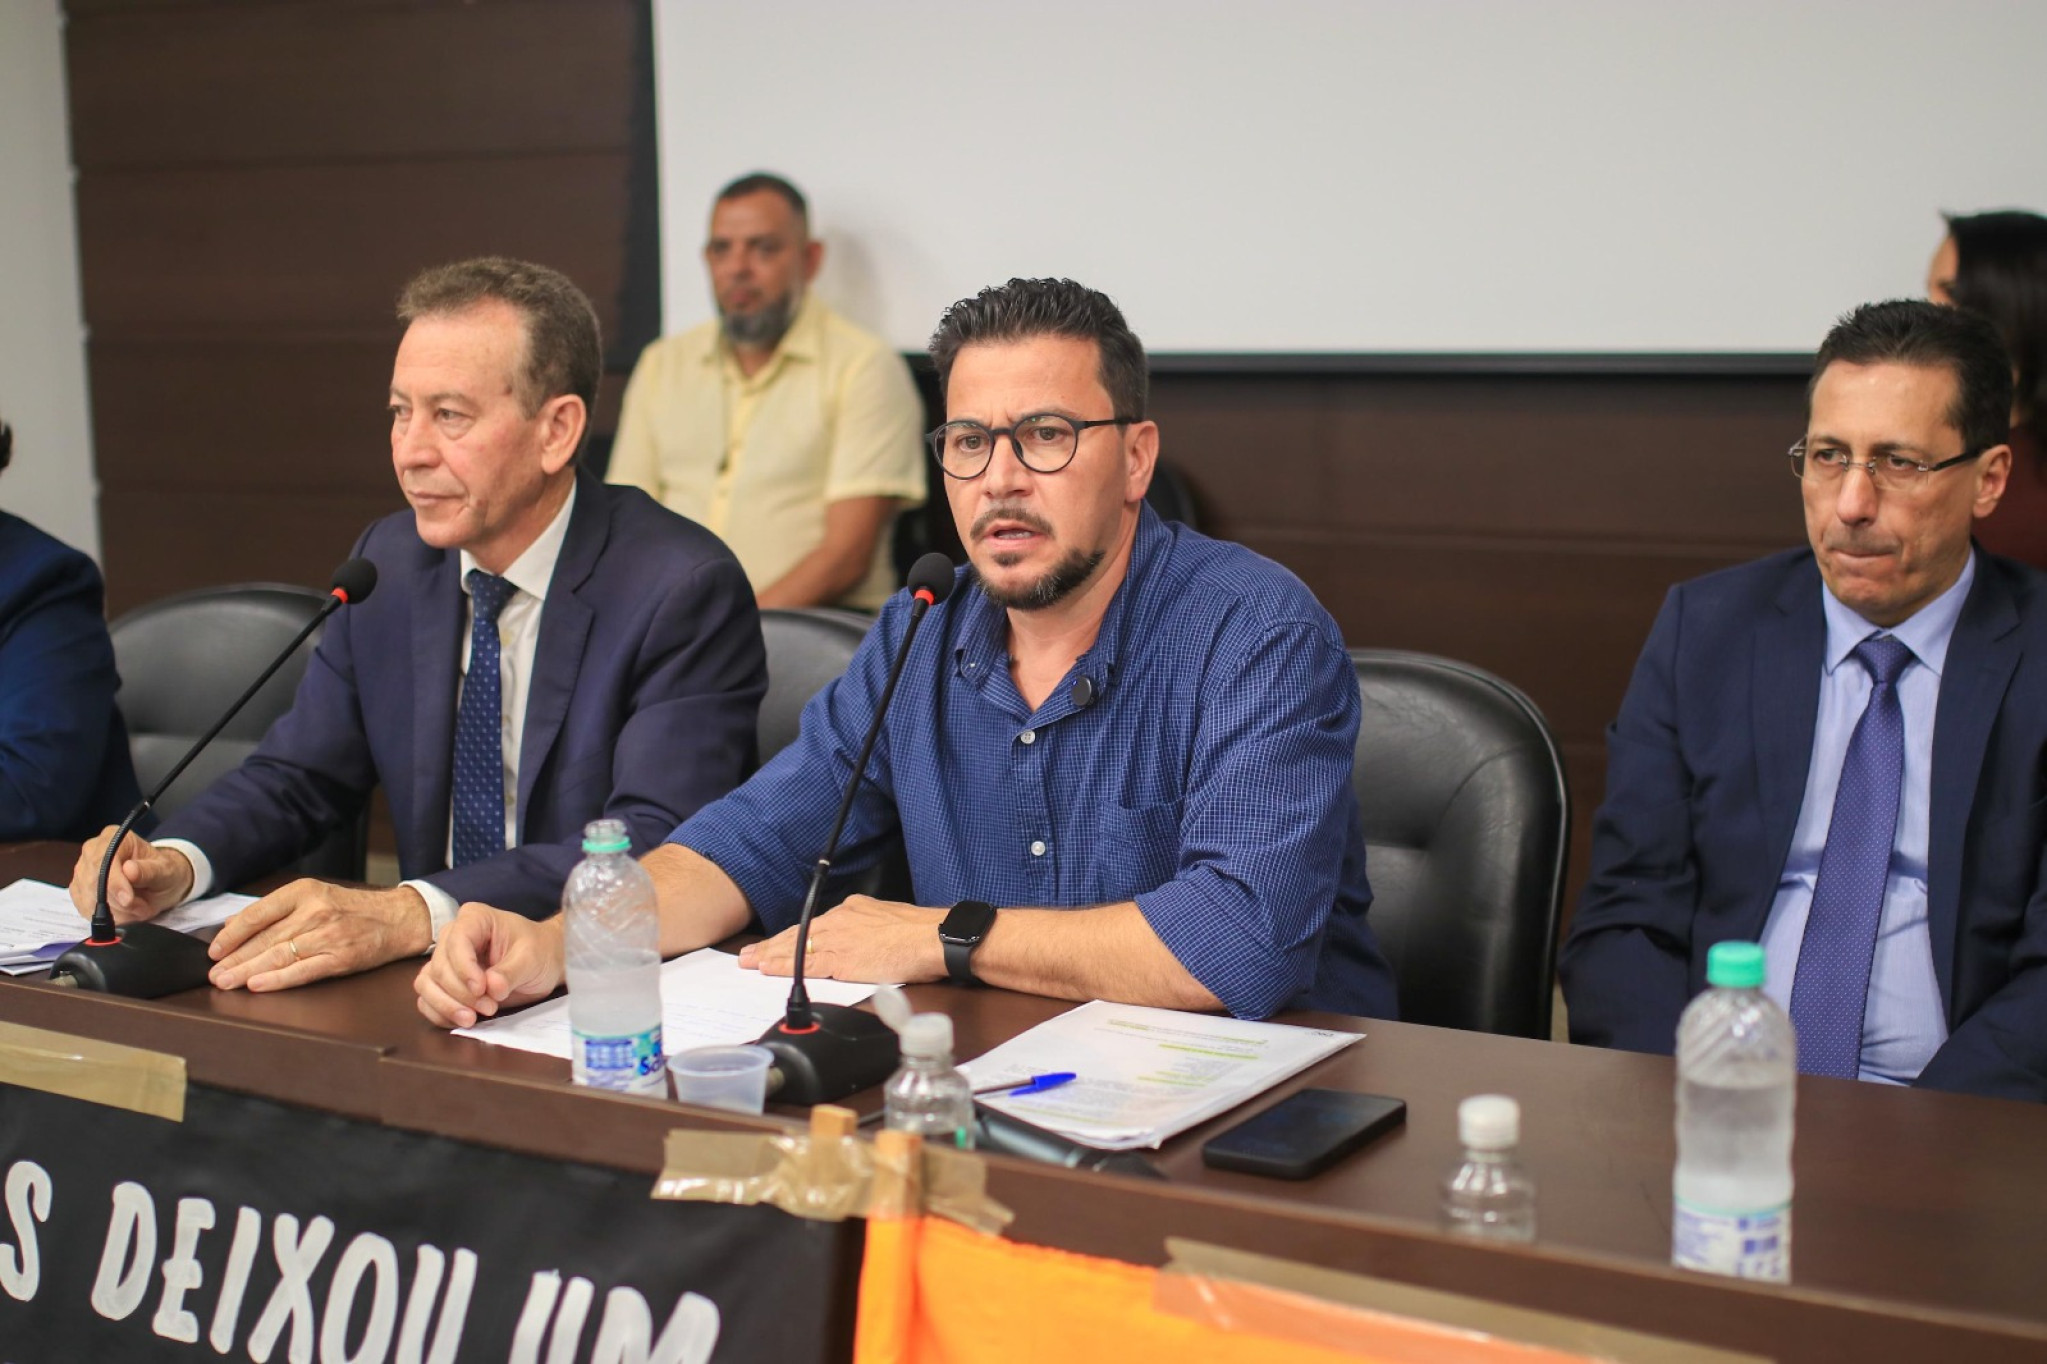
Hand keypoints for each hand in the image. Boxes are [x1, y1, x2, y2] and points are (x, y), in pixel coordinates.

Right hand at [70, 827, 193, 923]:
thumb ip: (149, 871)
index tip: (128, 899)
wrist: (159, 882)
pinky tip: (123, 912)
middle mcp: (93, 850)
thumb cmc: (163, 872)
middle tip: (141, 908)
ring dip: (115, 911)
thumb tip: (130, 869)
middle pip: (92, 881)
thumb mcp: (166, 871)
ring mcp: (83, 870)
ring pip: (88, 898)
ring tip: (137, 907)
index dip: (114, 883)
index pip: (104, 860)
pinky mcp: (79, 889)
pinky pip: (85, 908)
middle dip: (118, 901)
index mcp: (115, 838)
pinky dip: (106, 916)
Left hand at [207, 881, 432, 991]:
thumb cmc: (354, 910)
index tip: (214, 950)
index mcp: (305, 892)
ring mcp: (329, 935)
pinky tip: (258, 985)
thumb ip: (276, 909)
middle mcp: (316, 911)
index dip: (232, 934)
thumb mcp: (315, 896)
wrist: (398, 919)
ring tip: (227, 982)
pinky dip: (278, 979)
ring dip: (248, 972)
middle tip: (214, 974)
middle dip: (235, 959)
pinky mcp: (341, 957)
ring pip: (279, 956)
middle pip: (265, 939)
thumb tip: (235, 924)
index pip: (258, 914)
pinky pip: (303, 971)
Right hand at [414, 905, 564, 1028]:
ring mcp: (445, 960)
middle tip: (490, 1007)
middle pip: (439, 968)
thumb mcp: (532, 958)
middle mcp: (453, 936)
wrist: (544, 963)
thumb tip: (492, 988)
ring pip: (427, 985)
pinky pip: (427, 1000)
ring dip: (447, 1006)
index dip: (464, 969)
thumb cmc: (539, 951)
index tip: (482, 989)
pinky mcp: (443, 983)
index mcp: (474, 918)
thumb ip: (511, 971)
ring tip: (472, 1019)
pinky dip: (440, 1013)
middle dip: (461, 994)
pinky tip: (462, 1020)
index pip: (455, 942)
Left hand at [737, 896, 946, 983]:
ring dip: (768, 955)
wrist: (933, 938)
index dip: (792, 936)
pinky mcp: (840, 960)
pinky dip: (781, 966)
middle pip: (798, 934)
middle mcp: (839, 921)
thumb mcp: (889, 920)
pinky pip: (804, 964)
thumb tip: (865, 941)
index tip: (776, 942)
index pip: (814, 925)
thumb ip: (870, 929)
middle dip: (771, 944)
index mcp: (852, 910)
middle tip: (747, 953)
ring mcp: (838, 940)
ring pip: (795, 947)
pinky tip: (766, 969)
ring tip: (747, 960)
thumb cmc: (921, 932)